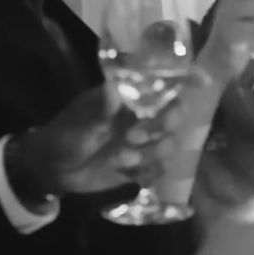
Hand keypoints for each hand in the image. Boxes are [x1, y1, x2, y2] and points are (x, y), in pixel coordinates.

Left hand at [14, 82, 186, 197]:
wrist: (50, 171)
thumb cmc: (62, 137)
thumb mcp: (79, 123)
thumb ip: (101, 110)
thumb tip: (113, 88)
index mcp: (128, 99)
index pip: (162, 84)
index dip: (185, 80)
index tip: (203, 82)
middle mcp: (140, 118)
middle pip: (174, 116)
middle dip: (163, 127)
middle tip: (136, 137)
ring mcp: (141, 143)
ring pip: (169, 145)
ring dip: (151, 154)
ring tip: (124, 160)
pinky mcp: (139, 167)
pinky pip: (159, 170)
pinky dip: (147, 173)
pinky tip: (129, 174)